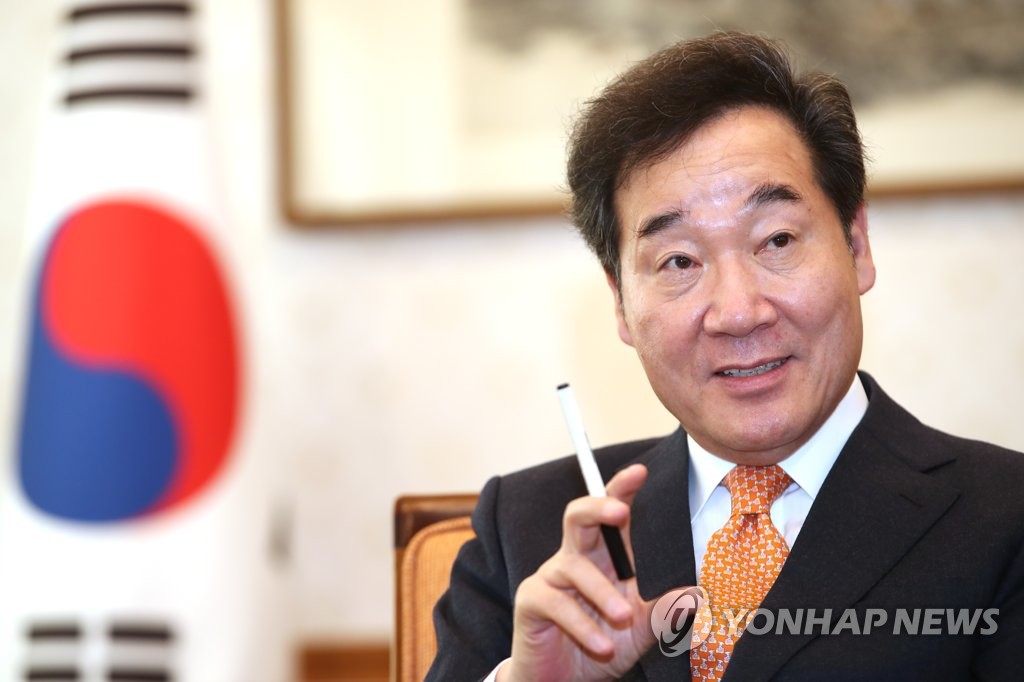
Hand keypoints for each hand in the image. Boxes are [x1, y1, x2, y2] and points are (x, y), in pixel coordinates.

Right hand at [498, 464, 696, 681]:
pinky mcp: (532, 601)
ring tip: (624, 619)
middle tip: (621, 511)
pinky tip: (602, 645)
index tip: (640, 472)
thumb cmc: (600, 646)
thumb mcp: (639, 633)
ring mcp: (549, 578)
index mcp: (603, 559)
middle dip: (598, 506)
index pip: (610, 515)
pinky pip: (556, 602)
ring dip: (602, 593)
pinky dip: (583, 625)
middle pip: (577, 516)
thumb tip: (696, 594)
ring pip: (574, 566)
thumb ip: (663, 614)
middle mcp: (574, 560)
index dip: (621, 489)